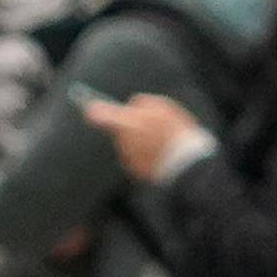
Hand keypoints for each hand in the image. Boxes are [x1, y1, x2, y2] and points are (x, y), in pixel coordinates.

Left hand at [85, 93, 204, 182]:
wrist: (186, 166)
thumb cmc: (176, 134)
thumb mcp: (163, 107)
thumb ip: (143, 103)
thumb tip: (134, 107)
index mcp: (127, 124)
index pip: (103, 115)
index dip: (97, 110)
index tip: (89, 107)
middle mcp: (123, 142)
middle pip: (122, 131)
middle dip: (133, 127)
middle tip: (153, 126)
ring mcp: (129, 159)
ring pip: (132, 145)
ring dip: (142, 142)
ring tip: (164, 141)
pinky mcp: (137, 172)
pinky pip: (140, 159)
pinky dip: (148, 155)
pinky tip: (164, 153)